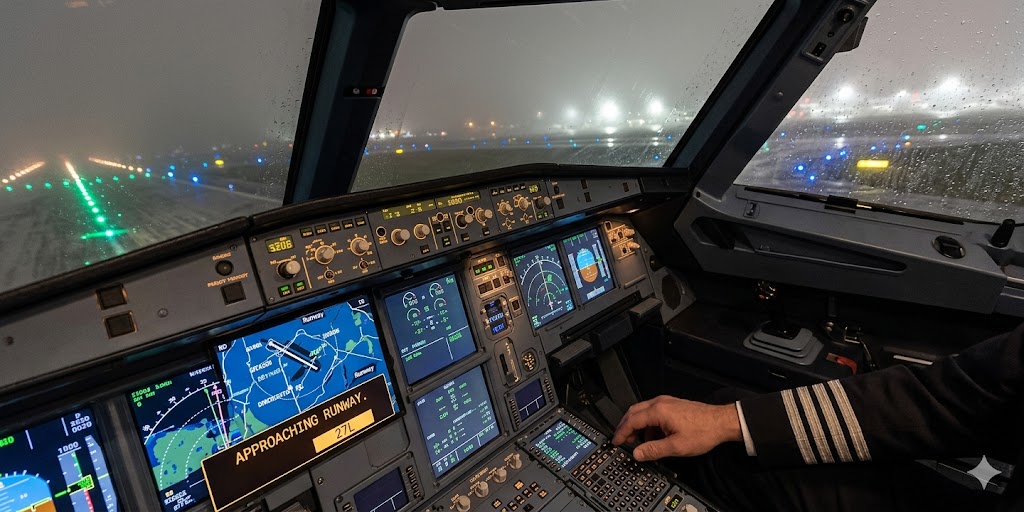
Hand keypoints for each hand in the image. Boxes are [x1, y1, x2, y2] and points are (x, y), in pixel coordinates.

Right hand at [611, 395, 741, 461]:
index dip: (622, 432)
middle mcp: (660, 403)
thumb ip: (654, 450)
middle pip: (634, 412)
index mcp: (658, 411)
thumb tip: (637, 454)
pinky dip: (648, 424)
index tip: (616, 441)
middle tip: (622, 440)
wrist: (722, 422)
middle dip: (626, 427)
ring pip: (643, 412)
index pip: (632, 420)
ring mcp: (667, 402)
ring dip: (638, 426)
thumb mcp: (676, 447)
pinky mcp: (673, 405)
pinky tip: (654, 436)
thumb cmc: (703, 432)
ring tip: (640, 442)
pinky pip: (653, 412)